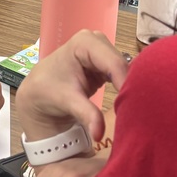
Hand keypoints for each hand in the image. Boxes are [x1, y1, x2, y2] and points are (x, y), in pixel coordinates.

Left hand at [15, 31, 129, 145]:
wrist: (39, 94)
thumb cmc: (47, 92)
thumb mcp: (67, 101)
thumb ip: (86, 114)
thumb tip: (99, 134)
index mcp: (85, 42)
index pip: (114, 62)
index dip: (125, 83)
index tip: (134, 104)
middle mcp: (96, 41)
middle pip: (123, 64)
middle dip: (130, 85)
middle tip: (137, 108)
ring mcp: (102, 51)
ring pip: (126, 68)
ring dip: (130, 86)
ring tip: (133, 106)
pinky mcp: (105, 64)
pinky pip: (123, 73)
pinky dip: (126, 86)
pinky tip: (128, 101)